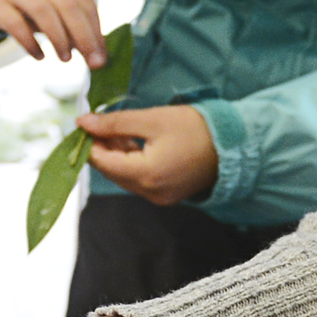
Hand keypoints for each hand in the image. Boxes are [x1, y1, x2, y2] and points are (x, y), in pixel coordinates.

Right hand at [0, 0, 103, 64]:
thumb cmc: (27, 4)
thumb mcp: (52, 7)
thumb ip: (73, 25)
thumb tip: (96, 52)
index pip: (84, 1)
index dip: (96, 29)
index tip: (101, 55)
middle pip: (67, 5)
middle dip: (83, 36)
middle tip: (91, 61)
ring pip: (43, 11)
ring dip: (59, 38)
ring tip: (66, 59)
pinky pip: (16, 24)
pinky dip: (31, 42)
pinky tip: (39, 56)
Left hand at [81, 104, 215, 206]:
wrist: (234, 145)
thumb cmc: (194, 128)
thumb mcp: (152, 119)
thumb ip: (115, 122)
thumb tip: (82, 123)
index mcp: (146, 175)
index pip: (101, 163)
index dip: (88, 143)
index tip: (84, 123)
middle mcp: (150, 192)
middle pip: (111, 172)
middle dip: (101, 148)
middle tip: (100, 123)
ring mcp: (159, 197)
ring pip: (123, 176)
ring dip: (115, 155)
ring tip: (118, 129)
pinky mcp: (166, 195)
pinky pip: (138, 179)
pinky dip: (131, 162)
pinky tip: (133, 142)